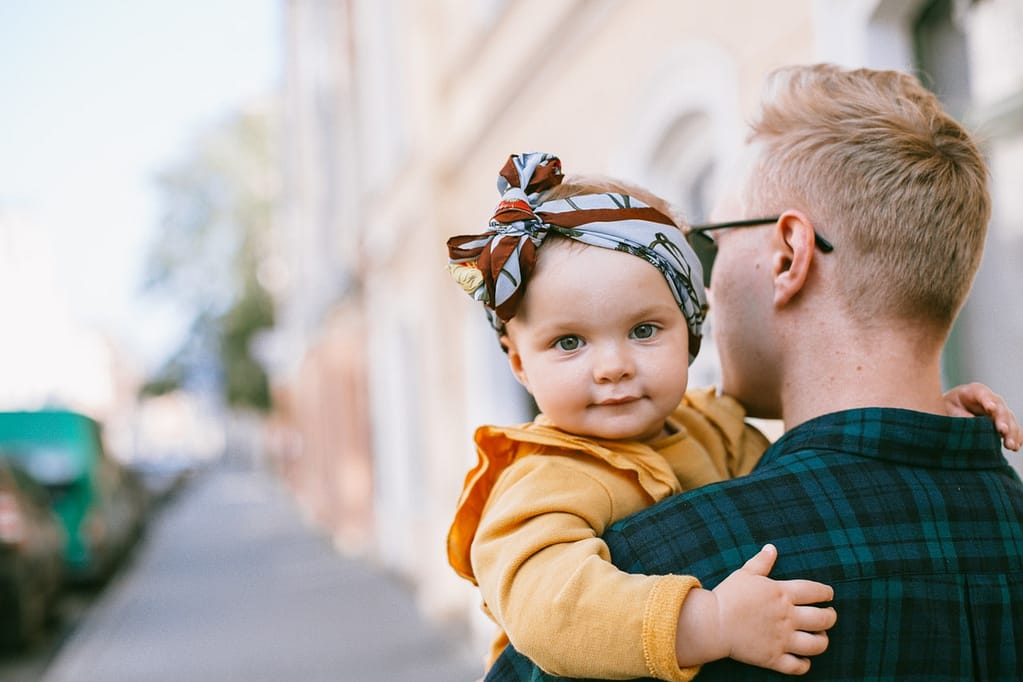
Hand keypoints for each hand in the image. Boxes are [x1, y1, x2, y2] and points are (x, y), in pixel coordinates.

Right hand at [675, 544, 835, 674]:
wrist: (712, 623)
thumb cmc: (728, 596)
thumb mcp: (745, 574)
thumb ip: (762, 562)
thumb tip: (771, 548)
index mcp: (781, 593)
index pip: (816, 591)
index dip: (826, 592)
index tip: (828, 594)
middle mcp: (787, 616)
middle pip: (823, 619)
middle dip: (831, 617)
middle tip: (829, 615)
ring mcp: (782, 639)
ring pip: (816, 644)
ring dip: (822, 641)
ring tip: (819, 637)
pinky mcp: (773, 658)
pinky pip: (797, 666)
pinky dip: (805, 665)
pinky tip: (803, 659)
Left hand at [943, 382, 1020, 450]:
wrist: (953, 408)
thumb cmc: (949, 406)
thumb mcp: (948, 408)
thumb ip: (959, 414)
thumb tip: (972, 422)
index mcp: (975, 391)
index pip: (983, 394)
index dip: (987, 401)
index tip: (990, 408)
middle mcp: (992, 400)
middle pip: (1000, 409)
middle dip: (1002, 420)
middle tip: (1003, 430)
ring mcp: (999, 411)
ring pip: (1009, 420)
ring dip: (1011, 433)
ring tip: (1010, 445)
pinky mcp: (1003, 422)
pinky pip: (1013, 429)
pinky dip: (1016, 437)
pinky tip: (1016, 446)